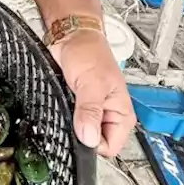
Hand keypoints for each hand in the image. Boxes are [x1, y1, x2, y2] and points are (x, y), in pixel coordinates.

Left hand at [50, 29, 135, 158]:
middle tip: (71, 114)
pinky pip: (70, 123)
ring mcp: (92, 114)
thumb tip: (89, 139)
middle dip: (80, 135)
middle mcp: (108, 117)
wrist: (72, 36)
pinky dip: (63, 117)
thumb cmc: (88, 52)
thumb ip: (90, 111)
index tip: (79, 130)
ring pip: (81, 134)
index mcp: (121, 114)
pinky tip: (61, 105)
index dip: (93, 144)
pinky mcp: (77, 108)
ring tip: (67, 105)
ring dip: (71, 125)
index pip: (110, 148)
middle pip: (94, 143)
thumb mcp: (91, 83)